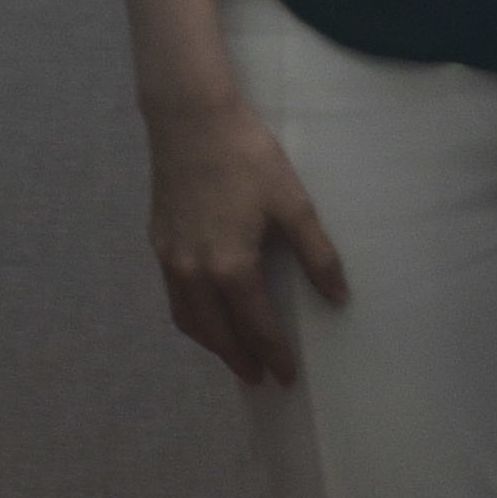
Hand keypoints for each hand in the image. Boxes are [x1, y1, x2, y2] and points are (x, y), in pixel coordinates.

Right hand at [145, 87, 345, 386]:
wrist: (190, 119)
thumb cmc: (247, 157)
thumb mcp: (292, 203)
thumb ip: (316, 254)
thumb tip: (338, 297)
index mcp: (230, 267)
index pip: (255, 326)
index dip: (274, 354)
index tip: (286, 378)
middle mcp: (193, 272)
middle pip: (216, 333)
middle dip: (239, 358)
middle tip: (259, 378)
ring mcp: (170, 259)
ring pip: (188, 319)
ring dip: (211, 342)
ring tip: (233, 355)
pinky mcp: (158, 242)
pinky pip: (174, 297)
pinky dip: (192, 317)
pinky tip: (205, 312)